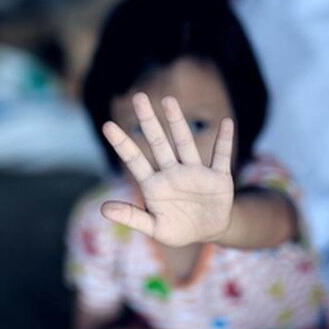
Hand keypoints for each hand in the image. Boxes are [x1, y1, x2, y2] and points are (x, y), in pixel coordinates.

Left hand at [101, 93, 234, 247]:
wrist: (208, 231)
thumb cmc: (177, 228)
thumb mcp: (153, 227)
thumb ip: (131, 217)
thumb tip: (102, 209)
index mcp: (154, 185)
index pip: (135, 160)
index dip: (122, 143)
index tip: (107, 125)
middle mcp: (173, 172)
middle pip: (159, 143)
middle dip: (149, 122)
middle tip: (138, 97)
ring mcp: (195, 173)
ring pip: (185, 143)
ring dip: (177, 122)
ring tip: (168, 100)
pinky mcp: (218, 178)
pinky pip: (222, 156)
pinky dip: (225, 141)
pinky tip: (226, 123)